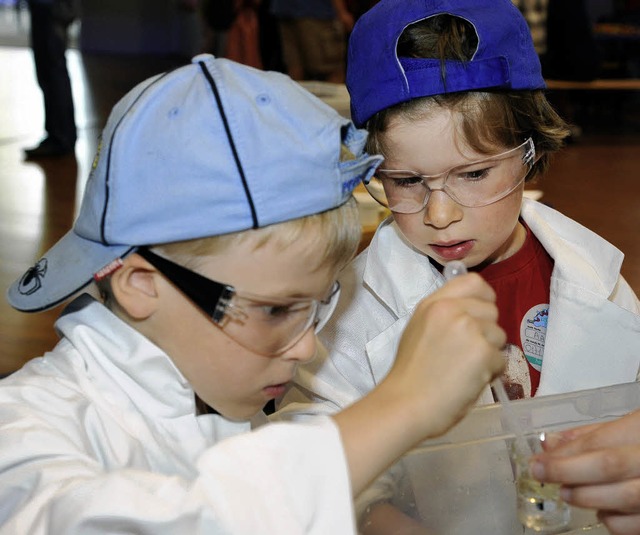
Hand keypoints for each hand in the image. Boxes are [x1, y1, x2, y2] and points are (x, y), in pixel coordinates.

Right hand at [387, 272, 505, 436]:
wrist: (406, 403)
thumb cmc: (410, 374)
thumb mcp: (420, 329)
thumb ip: (444, 316)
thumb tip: (473, 314)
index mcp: (433, 303)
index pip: (473, 282)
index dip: (483, 299)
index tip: (479, 316)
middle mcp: (452, 310)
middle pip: (492, 310)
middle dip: (486, 332)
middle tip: (466, 353)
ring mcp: (469, 329)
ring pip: (499, 335)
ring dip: (489, 354)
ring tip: (465, 369)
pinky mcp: (483, 352)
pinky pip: (501, 359)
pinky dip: (490, 373)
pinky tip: (469, 381)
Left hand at [531, 410, 639, 534]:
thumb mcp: (634, 426)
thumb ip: (595, 434)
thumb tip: (550, 443)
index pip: (601, 442)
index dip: (566, 452)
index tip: (538, 459)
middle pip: (609, 467)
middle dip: (567, 472)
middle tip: (540, 474)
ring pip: (623, 501)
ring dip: (586, 497)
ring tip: (567, 492)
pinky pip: (636, 526)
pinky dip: (613, 520)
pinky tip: (603, 508)